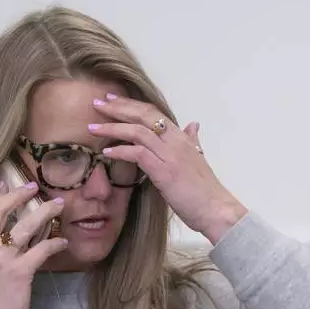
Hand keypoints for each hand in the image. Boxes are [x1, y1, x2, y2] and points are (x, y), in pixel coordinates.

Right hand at [0, 183, 68, 308]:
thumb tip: (3, 227)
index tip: (9, 183)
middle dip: (18, 194)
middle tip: (35, 186)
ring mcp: (1, 260)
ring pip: (25, 226)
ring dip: (44, 212)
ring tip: (58, 205)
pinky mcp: (19, 272)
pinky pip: (41, 249)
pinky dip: (55, 243)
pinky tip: (63, 241)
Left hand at [91, 94, 247, 243]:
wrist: (217, 209)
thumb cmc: (205, 190)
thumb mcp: (198, 159)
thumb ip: (192, 140)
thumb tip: (193, 125)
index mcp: (182, 137)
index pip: (153, 112)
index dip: (131, 104)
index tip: (113, 99)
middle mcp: (176, 141)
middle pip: (143, 115)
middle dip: (118, 107)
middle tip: (97, 103)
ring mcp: (170, 155)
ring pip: (137, 131)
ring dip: (112, 127)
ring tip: (92, 128)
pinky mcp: (164, 171)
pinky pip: (138, 154)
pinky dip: (120, 150)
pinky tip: (107, 151)